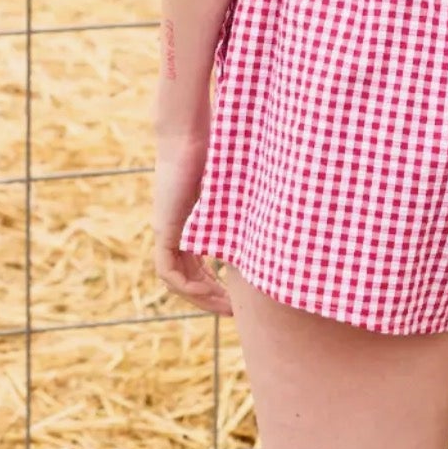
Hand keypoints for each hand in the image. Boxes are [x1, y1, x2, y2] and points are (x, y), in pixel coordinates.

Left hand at [153, 126, 232, 314]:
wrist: (191, 135)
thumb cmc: (218, 152)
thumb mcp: (237, 189)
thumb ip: (247, 205)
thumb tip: (282, 210)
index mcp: (191, 223)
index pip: (198, 265)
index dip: (215, 284)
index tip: (236, 298)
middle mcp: (176, 231)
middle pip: (188, 277)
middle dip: (210, 297)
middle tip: (233, 312)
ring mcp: (168, 231)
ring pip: (177, 279)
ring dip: (200, 297)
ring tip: (226, 308)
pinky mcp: (164, 229)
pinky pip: (168, 271)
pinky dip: (187, 286)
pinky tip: (210, 292)